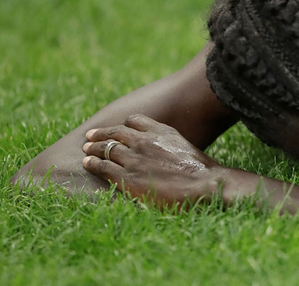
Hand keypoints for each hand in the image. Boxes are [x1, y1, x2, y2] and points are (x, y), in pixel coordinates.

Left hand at [82, 114, 226, 208]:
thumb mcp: (188, 147)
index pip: (135, 121)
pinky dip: (93, 163)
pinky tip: (87, 162)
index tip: (117, 128)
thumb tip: (169, 153)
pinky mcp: (127, 177)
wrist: (205, 184)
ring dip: (94, 147)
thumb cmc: (202, 172)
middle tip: (91, 136)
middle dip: (102, 134)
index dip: (123, 125)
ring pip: (107, 148)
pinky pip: (103, 166)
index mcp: (161, 132)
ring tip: (86, 149)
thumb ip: (172, 145)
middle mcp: (144, 141)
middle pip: (116, 133)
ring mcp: (134, 159)